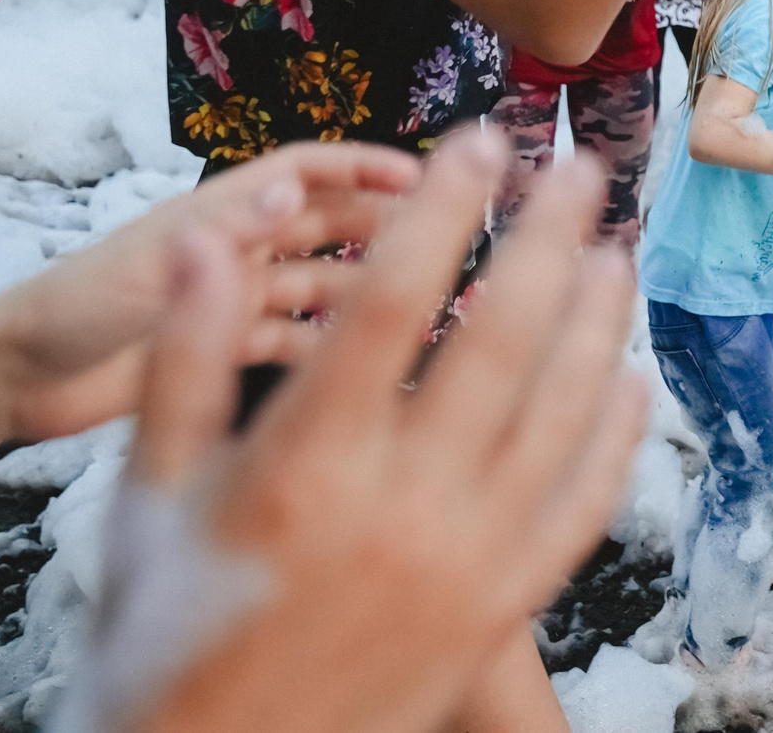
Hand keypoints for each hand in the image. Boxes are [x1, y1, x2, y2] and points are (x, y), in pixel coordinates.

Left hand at [0, 143, 421, 445]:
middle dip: (384, 224)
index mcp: (219, 214)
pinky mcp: (218, 349)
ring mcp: (229, 300)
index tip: (428, 174)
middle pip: (325, 224)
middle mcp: (234, 250)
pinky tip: (366, 367)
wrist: (12, 380)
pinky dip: (325, 346)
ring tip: (424, 308)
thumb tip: (302, 184)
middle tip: (453, 239)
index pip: (307, 171)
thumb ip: (225, 232)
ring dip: (361, 289)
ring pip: (315, 283)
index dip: (366, 165)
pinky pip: (288, 339)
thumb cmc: (72, 309)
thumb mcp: (152, 267)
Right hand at [107, 133, 647, 732]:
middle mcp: (399, 505)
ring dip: (597, 322)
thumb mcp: (145, 494)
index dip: (446, 208)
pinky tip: (626, 381)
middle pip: (502, 337)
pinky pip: (580, 506)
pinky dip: (613, 437)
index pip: (394, 300)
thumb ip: (184, 361)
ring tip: (616, 252)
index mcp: (305, 463)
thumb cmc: (166, 631)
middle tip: (580, 168)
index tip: (481, 142)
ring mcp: (463, 559)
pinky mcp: (500, 608)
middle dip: (550, 238)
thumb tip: (209, 240)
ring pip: (559, 413)